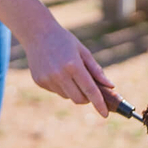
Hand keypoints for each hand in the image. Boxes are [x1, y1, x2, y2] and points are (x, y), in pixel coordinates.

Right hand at [0, 0, 114, 116]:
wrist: (37, 33)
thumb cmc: (64, 41)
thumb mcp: (83, 51)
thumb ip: (96, 70)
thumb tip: (110, 86)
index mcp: (73, 65)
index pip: (90, 90)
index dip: (99, 104)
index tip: (105, 114)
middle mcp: (59, 74)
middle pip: (79, 100)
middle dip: (87, 99)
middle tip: (89, 91)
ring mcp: (48, 79)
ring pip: (67, 96)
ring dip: (73, 91)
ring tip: (69, 74)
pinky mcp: (39, 82)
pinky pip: (56, 92)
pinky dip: (61, 87)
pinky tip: (57, 72)